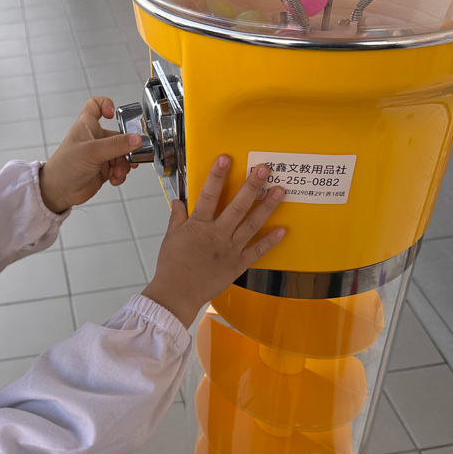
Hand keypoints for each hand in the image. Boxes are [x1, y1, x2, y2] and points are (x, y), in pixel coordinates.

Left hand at [39, 96, 140, 212]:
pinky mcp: (104, 169)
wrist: (58, 192)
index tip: (114, 113)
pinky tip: (115, 178)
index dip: (106, 105)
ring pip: (122, 154)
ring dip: (124, 164)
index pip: (96, 106)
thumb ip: (116, 145)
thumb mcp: (92, 151)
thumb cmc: (64, 167)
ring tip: (118, 172)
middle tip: (130, 155)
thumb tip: (136, 139)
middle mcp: (95, 139)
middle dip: (126, 147)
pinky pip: (120, 168)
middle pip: (119, 136)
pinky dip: (120, 174)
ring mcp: (100, 155)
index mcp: (87, 126)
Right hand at [142, 156, 284, 327]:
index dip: (217, 176)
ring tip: (279, 191)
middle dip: (252, 186)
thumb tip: (178, 202)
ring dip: (267, 207)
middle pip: (237, 206)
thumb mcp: (170, 238)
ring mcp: (230, 249)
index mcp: (198, 226)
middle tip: (264, 169)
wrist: (177, 294)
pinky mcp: (237, 265)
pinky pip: (257, 251)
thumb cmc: (172, 267)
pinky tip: (282, 230)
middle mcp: (217, 235)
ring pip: (252, 224)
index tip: (226, 159)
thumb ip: (177, 218)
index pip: (208, 195)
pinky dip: (270, 241)